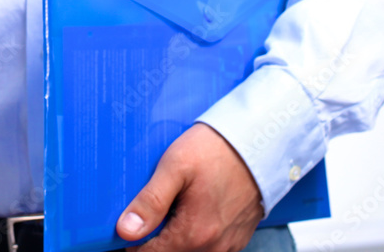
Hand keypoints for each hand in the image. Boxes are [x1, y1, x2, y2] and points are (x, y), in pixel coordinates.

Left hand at [116, 122, 263, 251]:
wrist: (259, 143)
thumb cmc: (216, 151)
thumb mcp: (174, 168)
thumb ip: (150, 202)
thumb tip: (125, 231)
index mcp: (194, 234)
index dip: (132, 242)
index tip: (124, 224)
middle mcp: (213, 247)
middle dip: (153, 238)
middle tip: (148, 208)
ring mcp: (228, 244)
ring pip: (189, 251)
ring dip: (173, 237)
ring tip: (171, 205)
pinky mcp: (237, 237)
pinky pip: (208, 246)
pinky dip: (193, 235)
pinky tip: (189, 209)